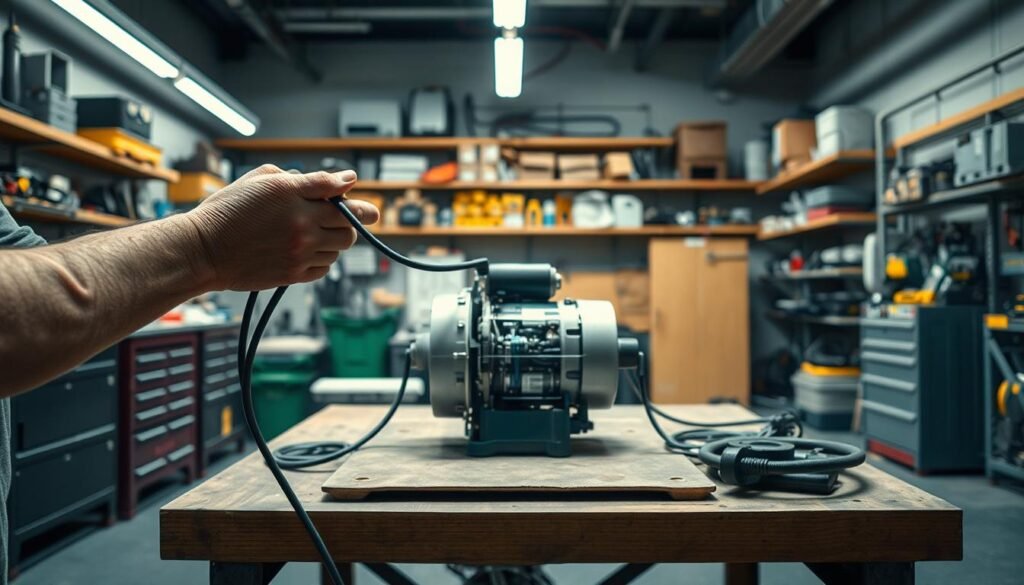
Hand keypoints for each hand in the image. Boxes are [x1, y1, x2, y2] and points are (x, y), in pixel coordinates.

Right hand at [183, 164, 378, 290]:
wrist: (203, 250)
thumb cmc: (227, 210)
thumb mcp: (261, 180)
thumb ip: (304, 179)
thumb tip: (343, 181)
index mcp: (292, 194)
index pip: (338, 193)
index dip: (355, 197)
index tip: (363, 200)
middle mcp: (301, 223)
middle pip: (349, 226)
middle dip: (348, 222)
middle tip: (334, 220)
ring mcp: (299, 251)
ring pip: (339, 248)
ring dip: (332, 241)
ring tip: (309, 234)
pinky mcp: (293, 274)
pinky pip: (324, 268)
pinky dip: (321, 259)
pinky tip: (303, 251)